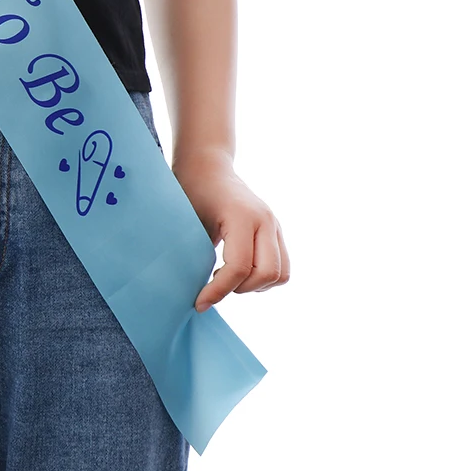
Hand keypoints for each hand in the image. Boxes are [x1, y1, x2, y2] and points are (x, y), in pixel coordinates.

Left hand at [172, 152, 290, 312]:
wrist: (207, 167)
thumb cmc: (191, 191)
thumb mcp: (188, 221)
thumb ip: (195, 254)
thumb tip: (194, 294)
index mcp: (241, 215)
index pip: (239, 266)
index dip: (219, 291)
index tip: (199, 303)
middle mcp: (264, 219)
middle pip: (267, 273)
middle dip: (239, 288)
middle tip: (213, 285)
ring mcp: (274, 224)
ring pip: (280, 274)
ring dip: (255, 286)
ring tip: (227, 278)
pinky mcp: (276, 231)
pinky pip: (282, 267)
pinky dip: (263, 278)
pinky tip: (239, 272)